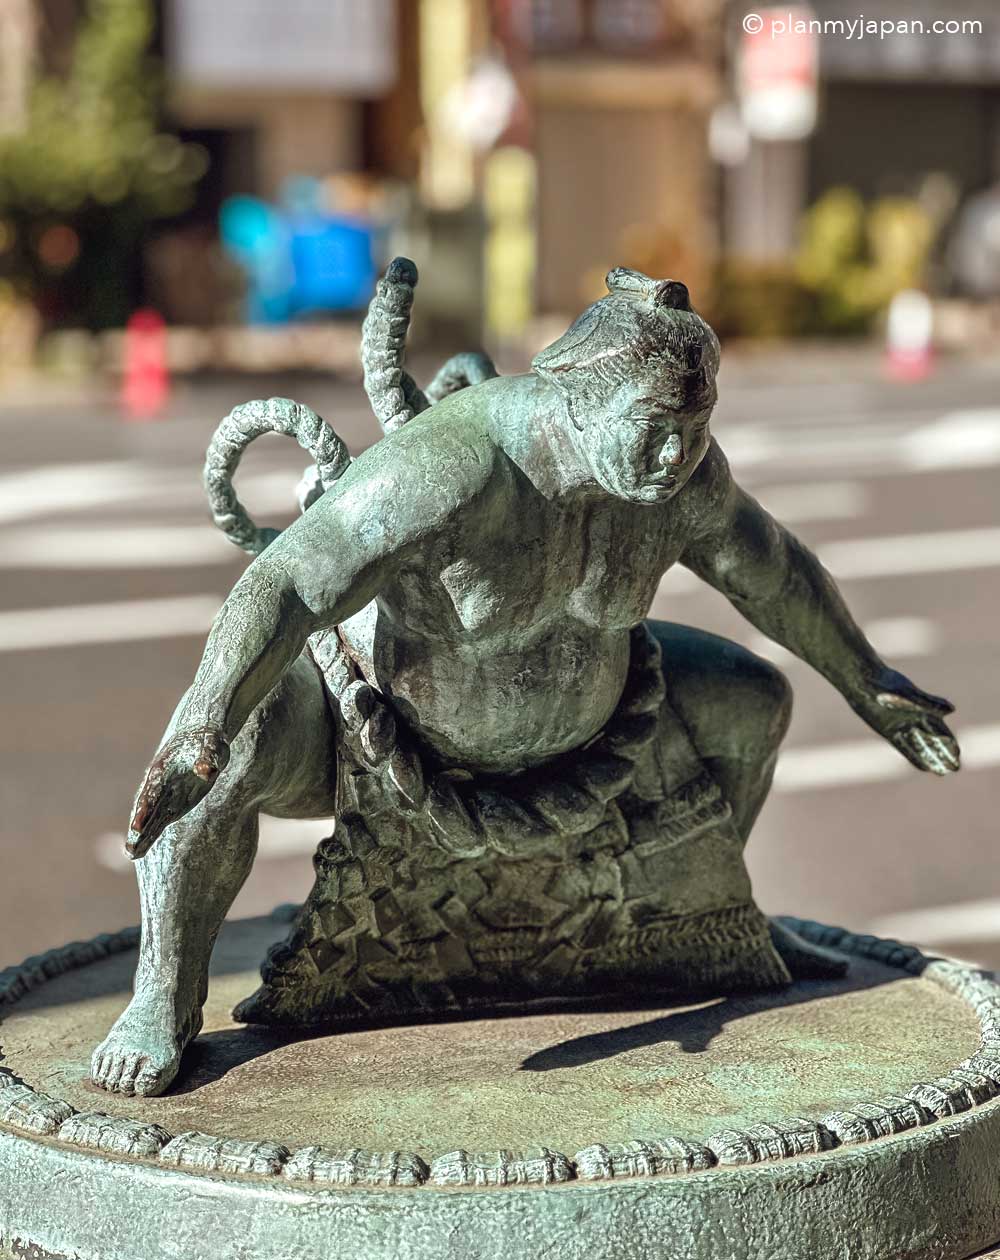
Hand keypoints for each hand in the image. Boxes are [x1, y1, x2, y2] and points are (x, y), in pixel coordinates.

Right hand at [126, 727, 230, 858]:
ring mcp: (165, 795)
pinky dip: (150, 835)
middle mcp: (159, 786)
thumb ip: (207, 759)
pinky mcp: (173, 803)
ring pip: (151, 818)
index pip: (152, 793)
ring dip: (142, 836)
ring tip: (132, 855)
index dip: (145, 811)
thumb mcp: (211, 747)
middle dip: (139, 829)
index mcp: (163, 771)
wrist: (200, 737)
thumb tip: (207, 772)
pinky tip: (140, 852)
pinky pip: (159, 821)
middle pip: (146, 810)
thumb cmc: (207, 741)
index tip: (137, 828)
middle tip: (130, 850)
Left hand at [858, 667, 959, 775]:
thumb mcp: (908, 694)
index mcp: (923, 708)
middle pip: (933, 739)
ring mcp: (901, 725)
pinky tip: (924, 767)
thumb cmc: (886, 685)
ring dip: (931, 757)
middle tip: (955, 767)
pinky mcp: (888, 730)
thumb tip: (952, 710)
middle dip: (944, 753)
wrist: (862, 680)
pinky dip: (914, 755)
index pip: (940, 730)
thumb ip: (929, 703)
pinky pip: (904, 746)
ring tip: (942, 771)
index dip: (949, 742)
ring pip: (920, 745)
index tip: (958, 754)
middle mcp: (914, 718)